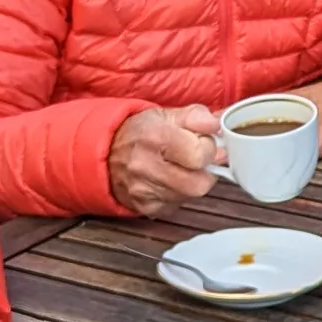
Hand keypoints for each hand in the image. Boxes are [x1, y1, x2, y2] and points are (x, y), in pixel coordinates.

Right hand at [109, 105, 223, 216]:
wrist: (105, 152)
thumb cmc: (139, 132)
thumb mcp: (166, 114)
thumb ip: (196, 116)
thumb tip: (217, 124)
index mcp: (156, 137)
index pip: (202, 155)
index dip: (209, 149)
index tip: (202, 143)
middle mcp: (147, 166)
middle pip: (199, 184)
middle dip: (204, 171)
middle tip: (195, 161)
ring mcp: (143, 190)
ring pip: (189, 197)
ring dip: (191, 183)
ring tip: (178, 168)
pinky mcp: (143, 207)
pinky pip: (175, 206)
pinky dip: (177, 195)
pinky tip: (167, 181)